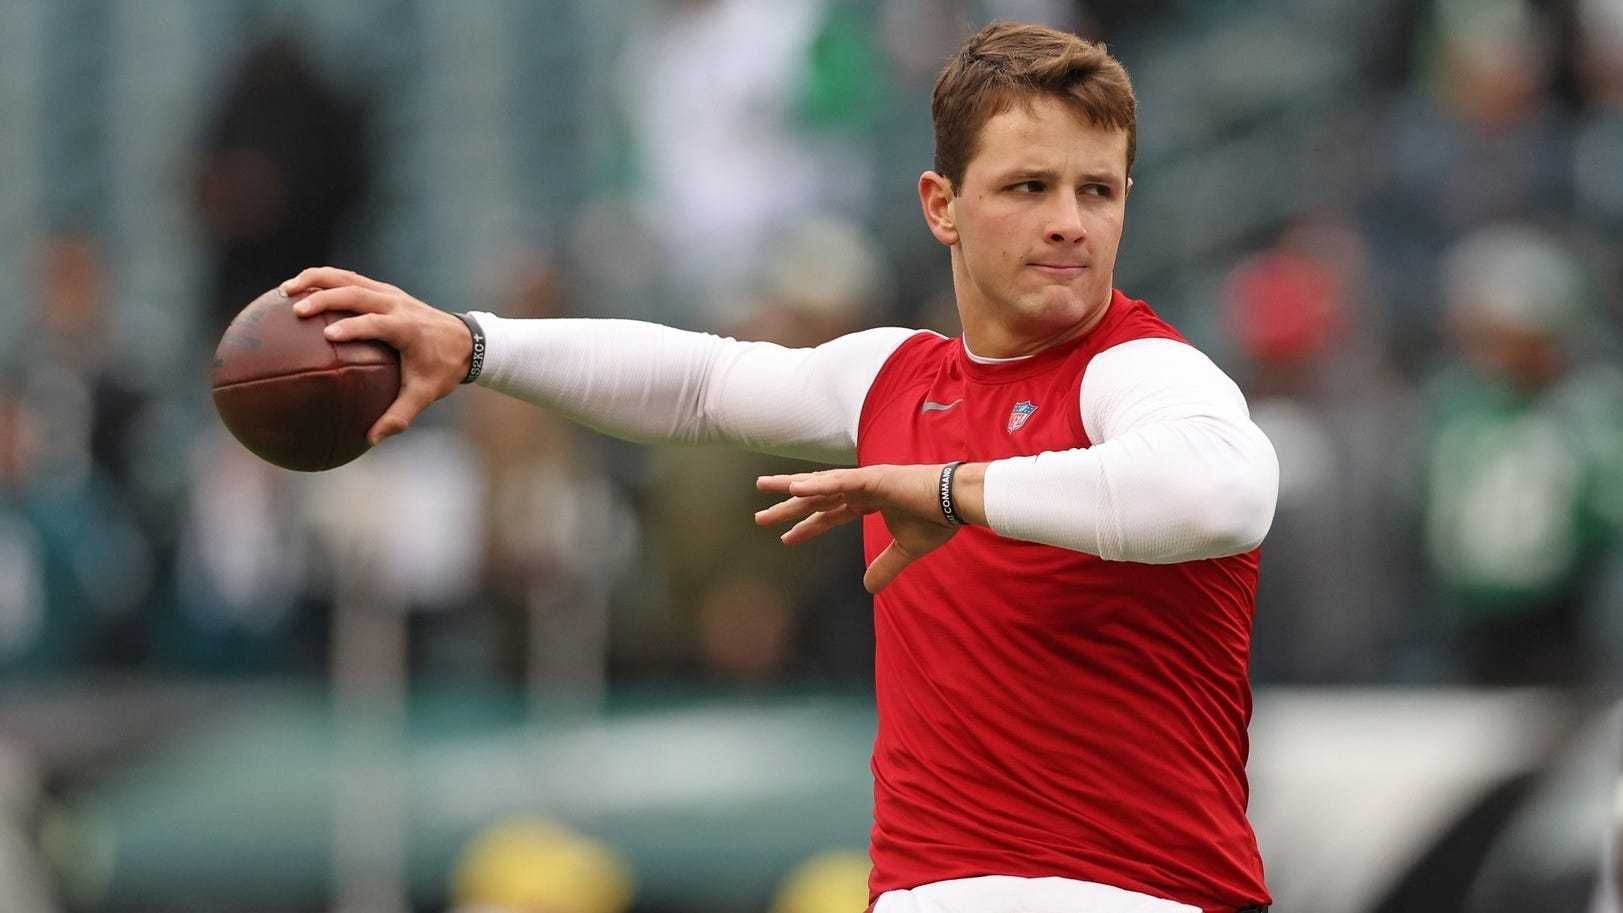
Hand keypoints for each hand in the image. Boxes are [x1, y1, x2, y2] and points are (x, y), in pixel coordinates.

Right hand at [280, 267, 472, 444]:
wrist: (467, 341)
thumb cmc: (443, 369)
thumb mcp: (426, 395)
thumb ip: (399, 415)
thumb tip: (371, 440)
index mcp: (407, 328)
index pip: (377, 323)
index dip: (353, 327)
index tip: (328, 335)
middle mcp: (396, 304)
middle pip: (356, 292)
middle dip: (325, 298)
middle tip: (297, 310)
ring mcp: (389, 293)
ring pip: (348, 278)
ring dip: (316, 279)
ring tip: (285, 290)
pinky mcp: (384, 290)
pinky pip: (350, 279)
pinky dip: (324, 280)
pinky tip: (300, 290)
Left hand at [755, 464, 973, 593]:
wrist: (960, 502)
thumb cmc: (939, 518)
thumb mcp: (907, 549)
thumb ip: (886, 566)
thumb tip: (868, 588)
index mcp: (870, 501)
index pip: (831, 513)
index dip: (807, 526)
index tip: (785, 537)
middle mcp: (863, 487)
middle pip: (817, 497)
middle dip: (789, 505)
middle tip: (761, 514)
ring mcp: (867, 480)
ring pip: (821, 485)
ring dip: (792, 487)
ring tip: (764, 489)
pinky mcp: (876, 479)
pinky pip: (841, 483)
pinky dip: (817, 485)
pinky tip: (796, 488)